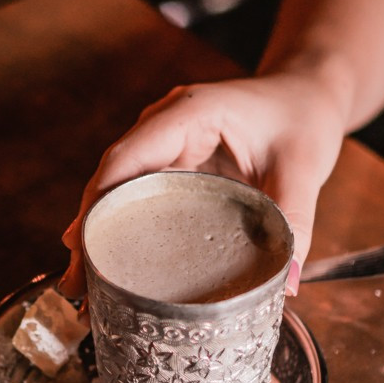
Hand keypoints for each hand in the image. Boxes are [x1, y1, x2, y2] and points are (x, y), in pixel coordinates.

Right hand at [60, 73, 346, 297]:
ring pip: (118, 191)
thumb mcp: (305, 166)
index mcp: (187, 114)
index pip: (125, 161)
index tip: (85, 251)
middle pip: (111, 181)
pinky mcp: (170, 164)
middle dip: (92, 233)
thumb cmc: (302, 117)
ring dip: (101, 235)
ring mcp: (163, 144)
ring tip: (87, 290)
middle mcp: (163, 126)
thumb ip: (295, 220)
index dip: (100, 206)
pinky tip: (111, 267)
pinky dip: (124, 230)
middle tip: (77, 287)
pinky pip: (137, 197)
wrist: (306, 93)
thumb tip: (287, 281)